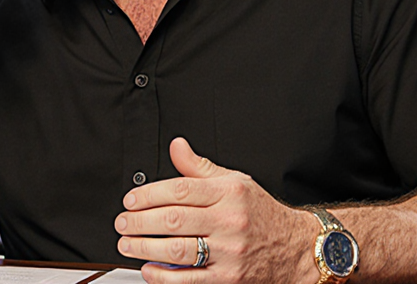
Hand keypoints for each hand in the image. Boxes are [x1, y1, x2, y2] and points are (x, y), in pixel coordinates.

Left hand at [115, 138, 318, 282]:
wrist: (295, 247)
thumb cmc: (260, 213)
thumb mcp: (235, 181)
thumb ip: (200, 167)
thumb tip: (176, 146)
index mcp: (229, 193)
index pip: (180, 190)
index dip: (149, 195)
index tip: (130, 200)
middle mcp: (229, 221)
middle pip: (174, 219)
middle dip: (140, 222)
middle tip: (122, 222)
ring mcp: (229, 251)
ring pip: (178, 249)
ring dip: (145, 247)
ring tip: (127, 244)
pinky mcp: (228, 278)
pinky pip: (190, 279)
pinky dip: (165, 276)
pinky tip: (149, 269)